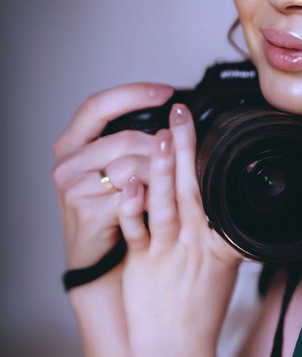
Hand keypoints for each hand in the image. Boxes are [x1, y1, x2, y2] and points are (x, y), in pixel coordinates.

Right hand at [52, 83, 173, 268]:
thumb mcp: (109, 173)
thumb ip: (127, 146)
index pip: (99, 105)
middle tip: (180, 153)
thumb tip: (171, 123)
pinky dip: (154, 196)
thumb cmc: (109, 214)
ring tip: (173, 181)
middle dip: (158, 145)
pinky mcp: (88, 212)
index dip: (133, 94)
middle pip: (124, 138)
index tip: (167, 92)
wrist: (98, 264)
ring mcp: (74, 187)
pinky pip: (133, 194)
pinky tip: (164, 200)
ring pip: (131, 165)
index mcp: (70, 144)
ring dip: (160, 173)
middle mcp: (67, 163)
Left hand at [117, 103, 242, 356]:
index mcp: (219, 242)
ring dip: (165, 168)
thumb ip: (223, 234)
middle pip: (194, 187)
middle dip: (188, 147)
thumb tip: (224, 204)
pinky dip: (135, 207)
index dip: (212, 159)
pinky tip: (130, 184)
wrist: (177, 349)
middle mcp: (196, 243)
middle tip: (182, 113)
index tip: (208, 126)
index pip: (218, 192)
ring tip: (162, 135)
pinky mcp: (145, 264)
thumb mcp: (222, 269)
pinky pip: (139, 231)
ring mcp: (169, 252)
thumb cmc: (198, 311)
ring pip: (168, 203)